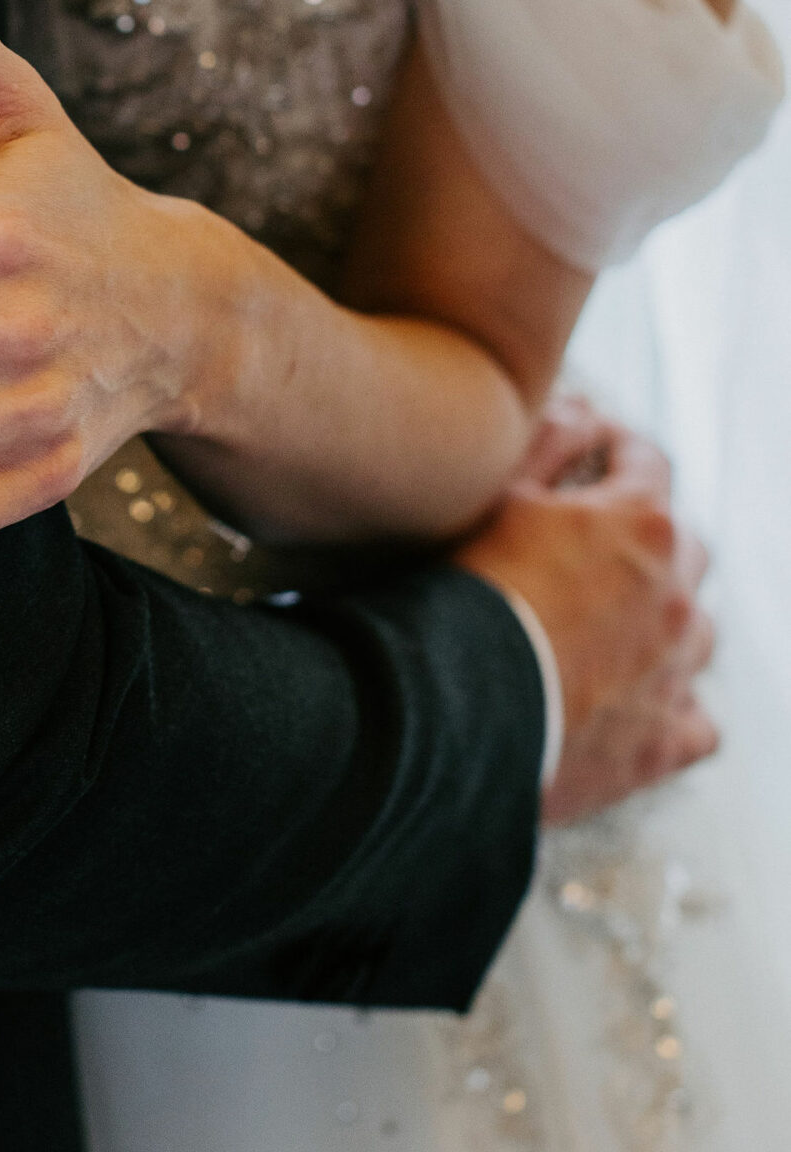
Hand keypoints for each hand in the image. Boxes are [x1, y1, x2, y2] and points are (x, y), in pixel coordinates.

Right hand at [456, 405, 718, 825]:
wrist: (452, 708)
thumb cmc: (467, 592)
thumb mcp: (497, 497)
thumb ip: (548, 443)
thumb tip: (586, 411)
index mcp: (642, 523)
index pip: (648, 462)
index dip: (618, 452)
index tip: (596, 454)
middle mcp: (677, 594)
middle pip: (685, 548)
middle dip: (649, 540)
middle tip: (595, 548)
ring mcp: (677, 671)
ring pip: (699, 632)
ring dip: (667, 621)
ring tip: (615, 629)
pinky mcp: (663, 740)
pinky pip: (697, 721)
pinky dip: (673, 706)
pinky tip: (638, 704)